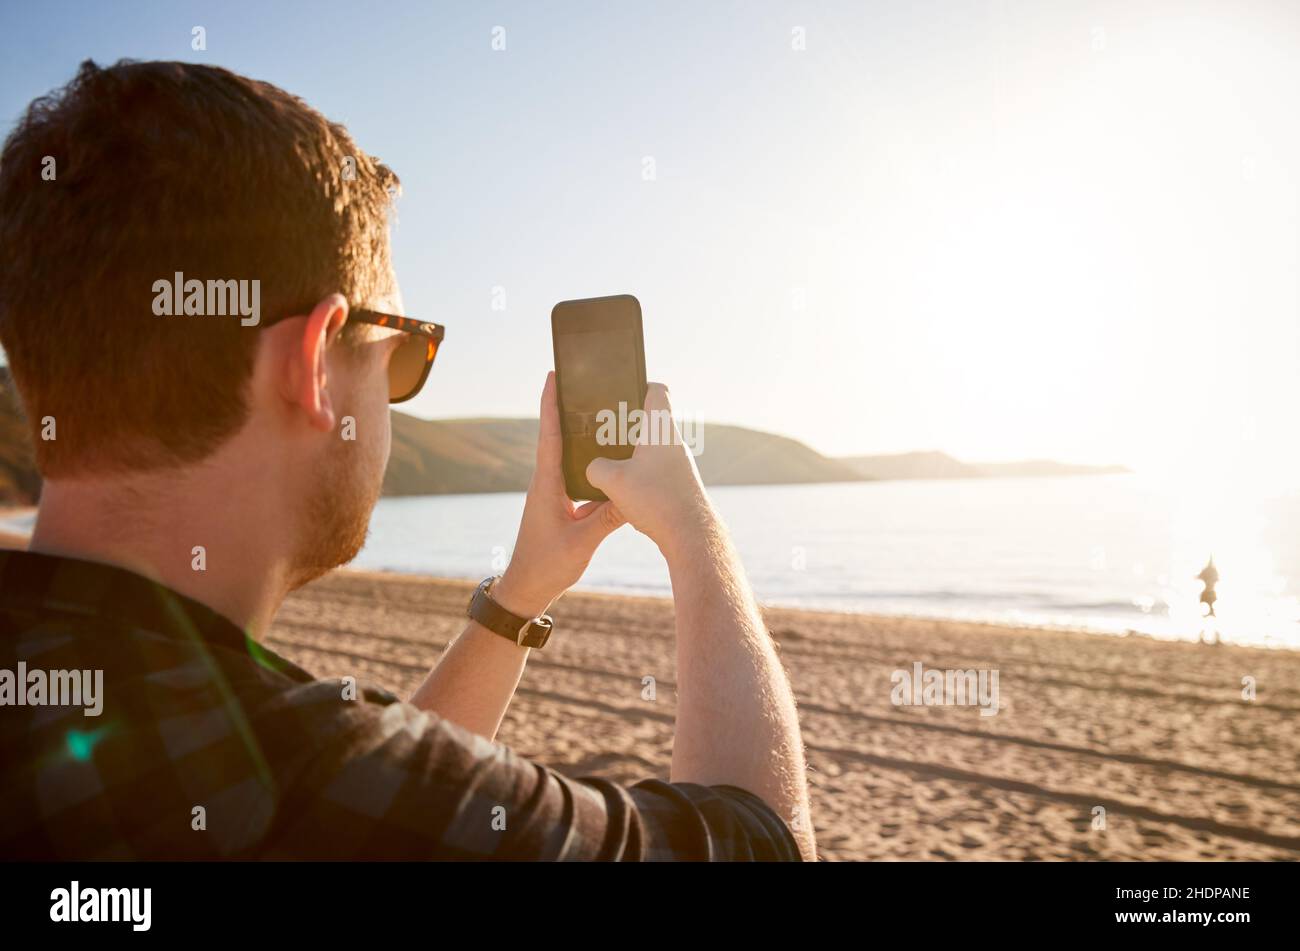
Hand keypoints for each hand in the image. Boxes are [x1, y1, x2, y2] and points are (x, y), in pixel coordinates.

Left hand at [493, 372, 626, 617]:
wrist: (526, 589)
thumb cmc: (547, 566)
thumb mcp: (582, 541)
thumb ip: (607, 517)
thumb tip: (633, 492)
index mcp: (546, 485)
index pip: (549, 436)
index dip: (551, 404)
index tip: (554, 375)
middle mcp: (546, 484)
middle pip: (557, 437)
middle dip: (568, 409)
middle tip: (584, 382)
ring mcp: (552, 494)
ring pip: (568, 456)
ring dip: (580, 435)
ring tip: (601, 413)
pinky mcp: (560, 506)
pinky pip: (576, 476)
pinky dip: (590, 464)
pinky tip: (608, 461)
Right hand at [585, 383, 713, 557]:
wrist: (690, 535)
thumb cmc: (657, 500)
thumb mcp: (613, 481)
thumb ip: (595, 468)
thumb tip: (593, 469)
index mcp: (661, 429)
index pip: (658, 390)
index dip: (639, 383)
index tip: (620, 389)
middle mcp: (673, 443)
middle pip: (650, 419)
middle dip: (625, 422)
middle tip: (601, 428)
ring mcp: (677, 465)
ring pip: (650, 447)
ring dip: (630, 451)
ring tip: (605, 460)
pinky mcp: (677, 485)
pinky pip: (654, 470)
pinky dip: (637, 472)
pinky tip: (620, 488)